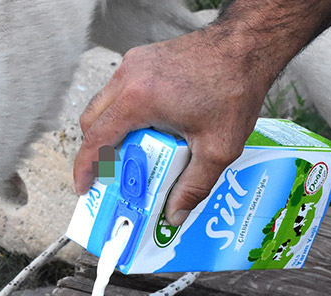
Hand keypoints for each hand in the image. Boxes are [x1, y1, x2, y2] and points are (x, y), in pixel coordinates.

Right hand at [72, 28, 276, 225]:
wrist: (247, 46)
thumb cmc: (234, 88)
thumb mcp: (218, 148)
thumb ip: (194, 185)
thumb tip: (175, 215)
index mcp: (139, 99)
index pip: (96, 139)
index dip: (85, 168)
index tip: (84, 187)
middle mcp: (129, 77)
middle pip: (92, 120)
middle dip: (95, 151)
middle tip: (110, 174)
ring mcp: (134, 64)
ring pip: (103, 103)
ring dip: (109, 130)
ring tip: (130, 153)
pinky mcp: (143, 58)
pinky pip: (119, 89)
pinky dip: (122, 111)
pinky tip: (146, 127)